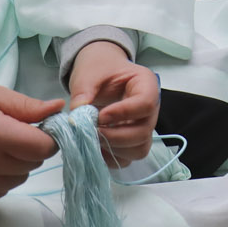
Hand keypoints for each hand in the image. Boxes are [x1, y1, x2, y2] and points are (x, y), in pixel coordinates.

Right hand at [0, 84, 58, 205]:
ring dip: (15, 164)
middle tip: (8, 132)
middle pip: (33, 164)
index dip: (47, 137)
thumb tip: (59, 109)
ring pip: (18, 179)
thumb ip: (26, 106)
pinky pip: (0, 191)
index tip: (37, 128)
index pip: (43, 148)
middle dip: (29, 148)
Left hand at [68, 41, 159, 167]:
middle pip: (143, 132)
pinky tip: (96, 146)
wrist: (100, 73)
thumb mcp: (89, 74)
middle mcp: (150, 109)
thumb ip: (83, 92)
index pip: (145, 104)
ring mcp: (143, 127)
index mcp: (146, 84)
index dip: (123, 113)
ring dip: (114, 149)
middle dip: (115, 136)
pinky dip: (111, 157)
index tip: (99, 116)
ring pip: (139, 149)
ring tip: (93, 138)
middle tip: (92, 131)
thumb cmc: (99, 69)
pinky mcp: (132, 141)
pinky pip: (128, 158)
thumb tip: (77, 118)